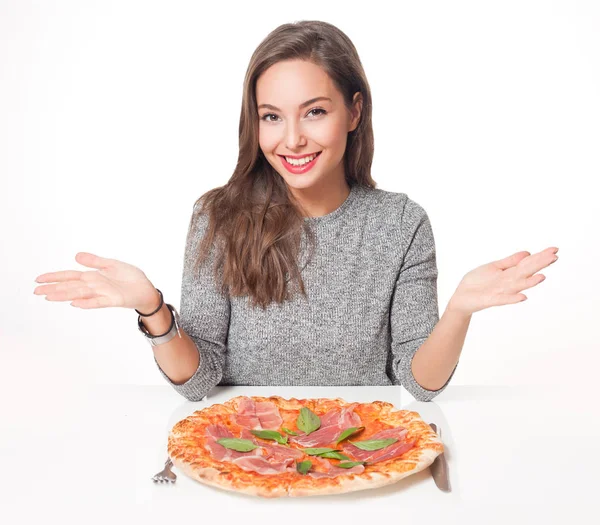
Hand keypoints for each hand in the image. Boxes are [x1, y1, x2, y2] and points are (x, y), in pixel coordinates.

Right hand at [33, 252, 159, 310]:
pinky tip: (75, 303)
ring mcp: (102, 293)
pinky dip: (87, 303)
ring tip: (48, 297)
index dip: (54, 277)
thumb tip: (76, 256)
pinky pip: (98, 301)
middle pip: (70, 287)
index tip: (38, 279)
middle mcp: (94, 286)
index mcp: (92, 277)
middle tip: (35, 291)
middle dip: (53, 288)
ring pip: (79, 294)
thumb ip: (94, 261)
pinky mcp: (113, 299)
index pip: (69, 276)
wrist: (146, 288)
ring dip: (64, 296)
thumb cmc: (130, 278)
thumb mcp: (111, 264)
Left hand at [447, 247, 558, 315]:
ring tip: (542, 276)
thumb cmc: (477, 282)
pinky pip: (503, 299)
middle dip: (539, 265)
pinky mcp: (491, 300)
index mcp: (509, 273)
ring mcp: (501, 292)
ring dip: (530, 282)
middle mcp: (509, 282)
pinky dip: (513, 298)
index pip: (528, 263)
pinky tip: (523, 297)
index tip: (555, 250)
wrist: (462, 296)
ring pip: (518, 286)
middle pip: (526, 272)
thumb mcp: (493, 267)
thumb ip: (510, 262)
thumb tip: (527, 253)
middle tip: (554, 257)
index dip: (540, 257)